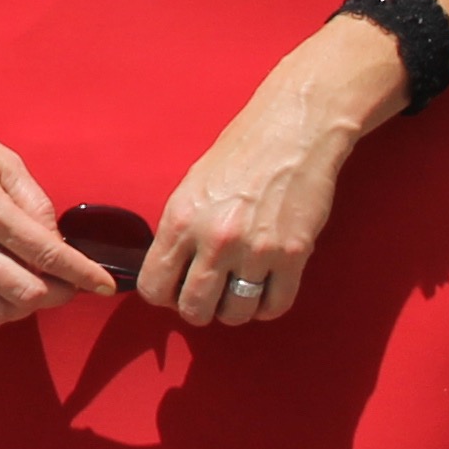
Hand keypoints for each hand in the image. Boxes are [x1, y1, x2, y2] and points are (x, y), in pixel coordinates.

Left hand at [137, 21, 383, 328]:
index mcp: (180, 221)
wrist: (288, 135)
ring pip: (235, 313)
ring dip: (233, 311)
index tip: (171, 292)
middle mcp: (214, 241)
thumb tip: (169, 270)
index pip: (155, 286)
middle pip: (194, 308)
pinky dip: (266, 307)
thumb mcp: (189, 189)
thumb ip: (178, 232)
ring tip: (234, 295)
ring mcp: (255, 252)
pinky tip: (262, 293)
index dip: (161, 296)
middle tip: (205, 297)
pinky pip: (275, 306)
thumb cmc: (237, 156)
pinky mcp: (293, 256)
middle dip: (196, 310)